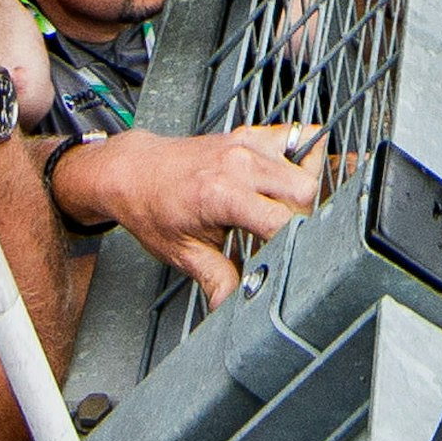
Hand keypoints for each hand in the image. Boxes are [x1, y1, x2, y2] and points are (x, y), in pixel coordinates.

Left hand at [57, 122, 324, 305]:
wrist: (134, 171)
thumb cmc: (152, 207)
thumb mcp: (182, 252)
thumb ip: (216, 279)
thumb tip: (232, 306)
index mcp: (222, 194)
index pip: (282, 220)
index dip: (288, 243)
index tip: (283, 255)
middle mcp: (240, 164)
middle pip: (305, 190)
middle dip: (301, 218)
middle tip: (280, 235)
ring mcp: (249, 144)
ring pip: (307, 166)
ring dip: (302, 192)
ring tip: (279, 209)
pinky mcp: (254, 135)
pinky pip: (299, 135)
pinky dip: (304, 155)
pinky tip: (287, 176)